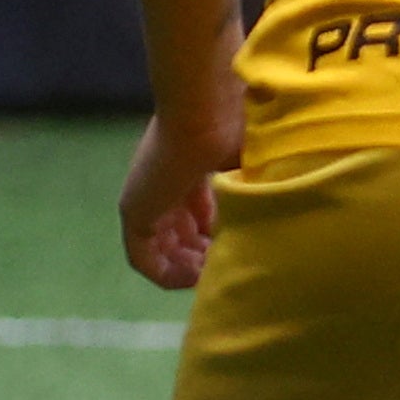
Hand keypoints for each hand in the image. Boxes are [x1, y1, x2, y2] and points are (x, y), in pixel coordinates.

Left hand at [121, 73, 243, 293]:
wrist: (203, 120)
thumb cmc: (232, 133)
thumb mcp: (248, 167)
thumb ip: (248, 190)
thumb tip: (265, 214)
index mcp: (186, 171)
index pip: (194, 213)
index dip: (215, 235)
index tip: (236, 246)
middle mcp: (163, 188)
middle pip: (177, 235)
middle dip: (203, 256)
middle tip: (226, 266)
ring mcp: (146, 202)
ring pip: (162, 250)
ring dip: (187, 269)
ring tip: (213, 276)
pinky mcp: (134, 215)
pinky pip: (144, 260)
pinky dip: (167, 275)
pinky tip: (194, 279)